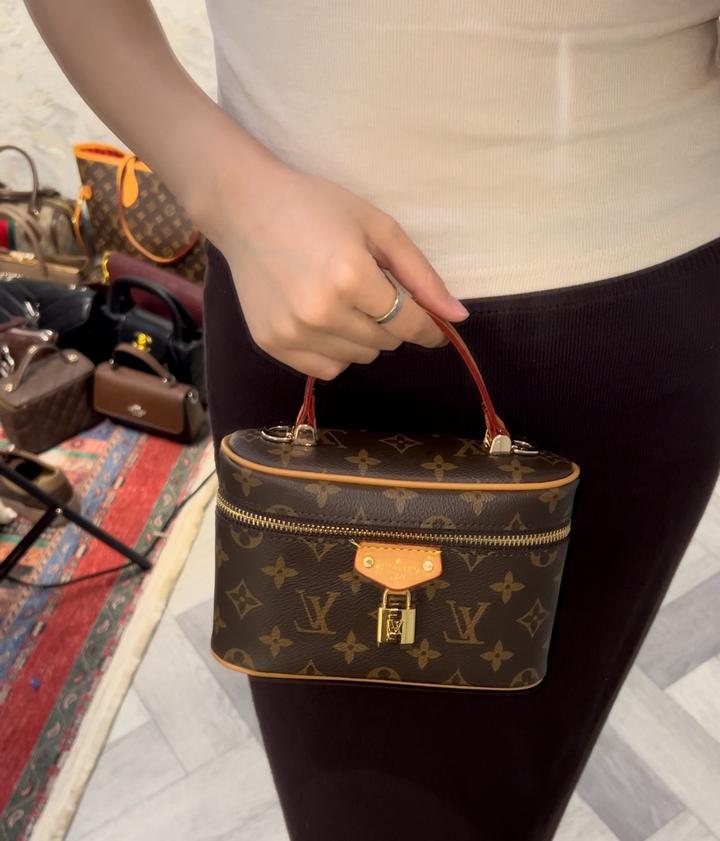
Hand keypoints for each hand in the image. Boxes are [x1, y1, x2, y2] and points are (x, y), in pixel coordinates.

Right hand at [208, 156, 469, 379]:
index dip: (429, 328)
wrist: (244, 208)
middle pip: (385, 343)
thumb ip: (420, 274)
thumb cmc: (317, 207)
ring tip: (344, 301)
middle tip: (371, 290)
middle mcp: (321, 312)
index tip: (436, 328)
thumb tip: (457, 318)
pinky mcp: (272, 344)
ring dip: (364, 338)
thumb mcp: (378, 226)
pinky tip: (323, 319)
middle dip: (391, 322)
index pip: (408, 323)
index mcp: (351, 277)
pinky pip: (326, 369)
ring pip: (358, 359)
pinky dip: (336, 351)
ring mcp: (292, 333)